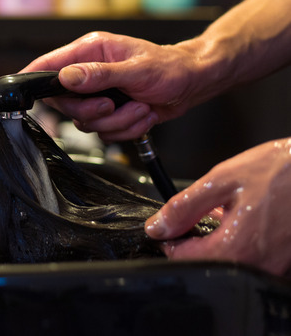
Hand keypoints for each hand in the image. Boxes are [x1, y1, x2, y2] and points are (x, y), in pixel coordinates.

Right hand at [21, 32, 200, 141]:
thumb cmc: (171, 68)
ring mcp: (98, 94)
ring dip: (116, 122)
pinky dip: (126, 129)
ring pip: (85, 122)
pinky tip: (142, 115)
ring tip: (139, 108)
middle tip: (112, 106)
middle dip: (91, 112)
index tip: (23, 92)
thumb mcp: (136, 70)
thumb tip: (66, 77)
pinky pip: (104, 132)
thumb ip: (98, 75)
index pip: (48, 64)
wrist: (195, 82)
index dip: (32, 79)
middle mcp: (89, 72)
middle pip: (64, 103)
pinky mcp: (110, 112)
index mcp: (89, 51)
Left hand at [145, 138, 290, 276]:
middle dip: (195, 239)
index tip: (167, 225)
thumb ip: (184, 207)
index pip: (184, 258)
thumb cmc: (284, 171)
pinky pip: (253, 256)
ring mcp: (274, 265)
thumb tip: (157, 227)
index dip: (169, 239)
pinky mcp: (286, 259)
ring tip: (228, 210)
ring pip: (229, 260)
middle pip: (206, 262)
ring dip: (219, 239)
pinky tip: (248, 217)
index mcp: (236, 248)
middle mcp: (256, 264)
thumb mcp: (223, 180)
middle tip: (201, 212)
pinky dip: (242, 239)